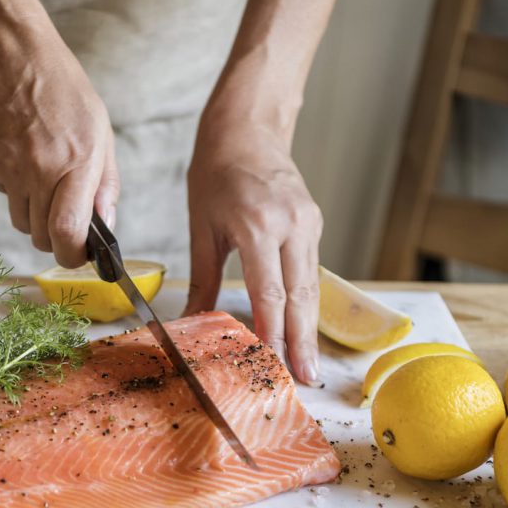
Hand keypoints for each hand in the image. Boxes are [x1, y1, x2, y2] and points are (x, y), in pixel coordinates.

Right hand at [0, 0, 118, 266]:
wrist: (7, 53)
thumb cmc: (63, 89)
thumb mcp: (100, 130)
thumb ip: (105, 184)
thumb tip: (107, 228)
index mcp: (76, 161)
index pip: (67, 232)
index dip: (74, 255)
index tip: (80, 255)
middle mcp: (40, 169)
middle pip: (42, 237)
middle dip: (56, 240)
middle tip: (65, 223)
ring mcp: (9, 168)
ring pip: (22, 223)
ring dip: (35, 216)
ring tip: (43, 179)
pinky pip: (5, 196)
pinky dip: (16, 190)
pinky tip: (22, 156)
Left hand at [186, 121, 322, 384]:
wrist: (248, 128)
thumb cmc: (216, 171)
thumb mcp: (201, 226)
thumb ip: (202, 278)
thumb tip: (193, 320)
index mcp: (259, 225)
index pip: (270, 291)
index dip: (273, 331)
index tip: (274, 363)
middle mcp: (291, 224)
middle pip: (301, 295)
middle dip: (303, 341)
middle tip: (307, 378)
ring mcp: (308, 223)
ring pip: (311, 286)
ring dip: (309, 327)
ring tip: (308, 364)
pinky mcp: (314, 222)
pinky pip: (311, 269)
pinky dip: (306, 301)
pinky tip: (302, 327)